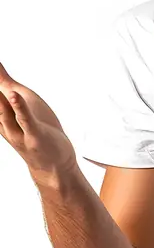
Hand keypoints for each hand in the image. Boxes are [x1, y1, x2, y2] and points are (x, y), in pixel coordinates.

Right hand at [0, 61, 77, 179]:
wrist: (54, 165)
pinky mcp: (34, 135)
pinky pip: (25, 121)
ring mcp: (18, 132)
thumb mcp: (19, 102)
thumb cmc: (36, 130)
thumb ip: (4, 82)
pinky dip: (20, 108)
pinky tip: (15, 95)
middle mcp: (4, 124)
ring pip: (3, 114)